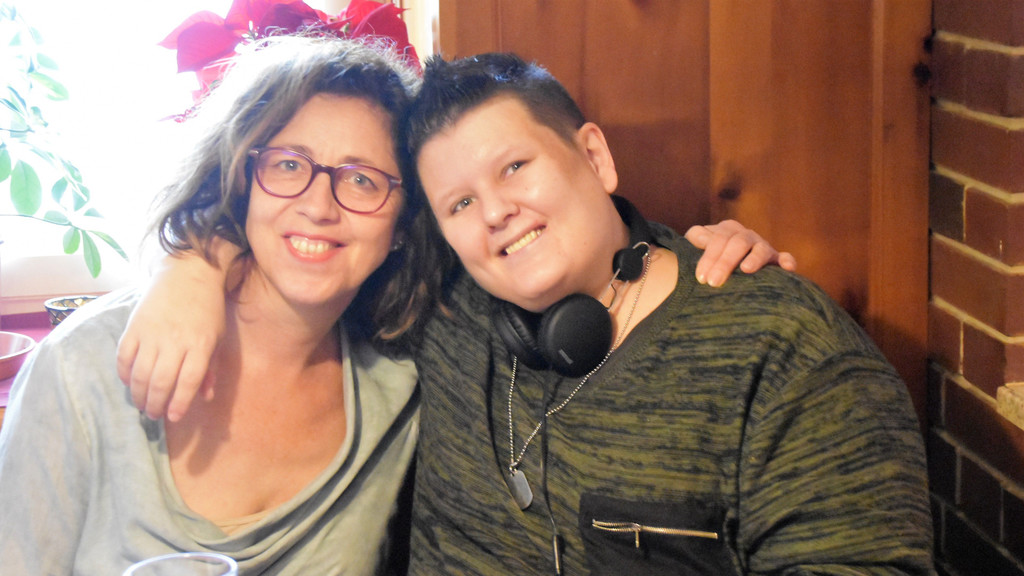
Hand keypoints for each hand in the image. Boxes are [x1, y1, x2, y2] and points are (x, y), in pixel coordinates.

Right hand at [117, 251, 229, 421]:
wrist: (188, 273)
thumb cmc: (208, 309)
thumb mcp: (216, 337)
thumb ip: (210, 368)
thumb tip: (205, 397)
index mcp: (200, 344)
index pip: (188, 381)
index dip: (180, 403)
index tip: (173, 417)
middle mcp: (175, 340)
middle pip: (161, 381)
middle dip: (156, 404)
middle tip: (154, 414)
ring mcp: (152, 333)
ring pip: (140, 373)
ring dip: (139, 394)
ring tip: (142, 404)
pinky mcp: (134, 326)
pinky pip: (123, 356)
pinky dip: (124, 373)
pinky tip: (129, 382)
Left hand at [685, 219, 796, 286]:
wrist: (725, 267)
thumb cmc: (708, 256)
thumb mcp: (698, 243)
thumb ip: (697, 237)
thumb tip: (701, 238)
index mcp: (728, 229)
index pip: (718, 239)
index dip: (709, 257)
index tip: (701, 277)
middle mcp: (747, 236)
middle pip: (738, 243)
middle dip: (725, 263)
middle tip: (714, 282)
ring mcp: (763, 247)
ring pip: (761, 249)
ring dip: (754, 259)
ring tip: (745, 270)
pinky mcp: (776, 260)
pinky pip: (784, 258)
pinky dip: (787, 261)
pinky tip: (787, 268)